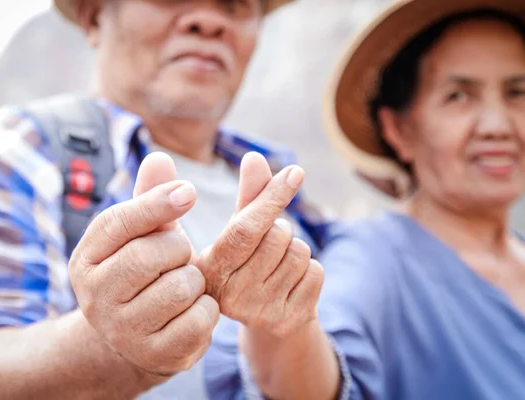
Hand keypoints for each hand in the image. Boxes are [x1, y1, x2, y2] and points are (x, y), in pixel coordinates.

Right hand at [68, 152, 218, 377]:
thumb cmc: (142, 272)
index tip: (189, 191)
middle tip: (177, 257)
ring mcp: (124, 331)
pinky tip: (193, 309)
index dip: (157, 202)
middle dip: (179, 249)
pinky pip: (201, 318)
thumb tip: (160, 157)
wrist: (137, 336)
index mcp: (87, 260)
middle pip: (154, 253)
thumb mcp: (140, 235)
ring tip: (183, 285)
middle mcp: (96, 297)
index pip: (119, 222)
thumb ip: (151, 199)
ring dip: (195, 281)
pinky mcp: (157, 355)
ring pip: (182, 286)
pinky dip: (207, 309)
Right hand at [197, 152, 323, 337]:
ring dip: (296, 250)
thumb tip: (253, 157)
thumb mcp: (241, 230)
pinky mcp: (287, 322)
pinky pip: (315, 273)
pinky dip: (310, 270)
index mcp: (209, 268)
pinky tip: (291, 282)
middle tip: (269, 245)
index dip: (272, 197)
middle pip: (278, 237)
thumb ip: (249, 195)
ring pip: (299, 253)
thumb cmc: (248, 261)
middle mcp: (228, 295)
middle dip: (282, 230)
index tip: (296, 173)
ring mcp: (258, 313)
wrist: (264, 315)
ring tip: (278, 264)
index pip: (245, 228)